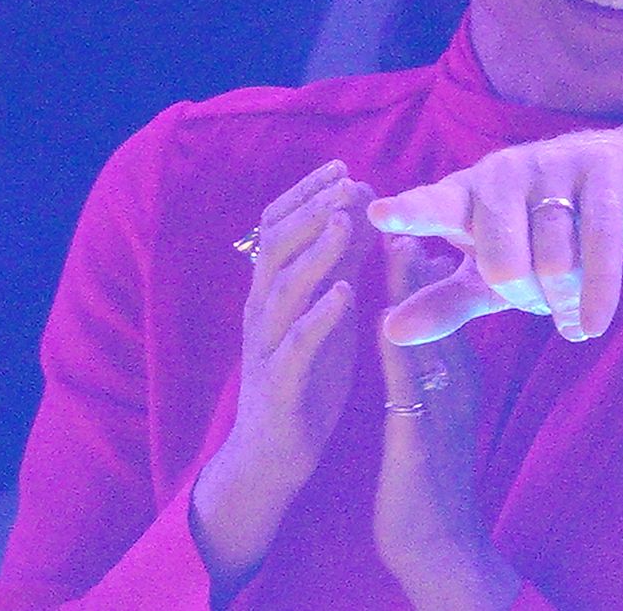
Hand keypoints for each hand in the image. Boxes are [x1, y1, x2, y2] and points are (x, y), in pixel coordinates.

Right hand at [192, 160, 372, 593]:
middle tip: (350, 181)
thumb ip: (337, 269)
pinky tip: (345, 296)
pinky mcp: (281, 385)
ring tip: (345, 224)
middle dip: (313, 211)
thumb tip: (360, 215)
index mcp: (272, 292)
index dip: (307, 196)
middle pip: (277, 249)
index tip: (343, 166)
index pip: (279, 230)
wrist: (271, 456)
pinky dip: (319, 318)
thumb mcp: (324, 314)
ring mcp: (266, 347)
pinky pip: (297, 347)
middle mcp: (262, 312)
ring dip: (315, 254)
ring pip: (284, 290)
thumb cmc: (305, 377)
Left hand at [370, 111, 622, 343]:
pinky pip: (598, 244)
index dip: (410, 212)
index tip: (379, 215)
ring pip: (555, 262)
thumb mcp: (492, 273)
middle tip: (540, 301)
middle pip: (503, 264)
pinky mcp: (602, 171)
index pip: (434, 205)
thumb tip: (391, 331)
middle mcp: (504, 173)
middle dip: (526, 298)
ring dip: (567, 297)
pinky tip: (591, 326)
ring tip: (573, 300)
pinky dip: (597, 293)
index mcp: (467, 193)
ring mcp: (553, 166)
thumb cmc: (548, 233)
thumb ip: (445, 300)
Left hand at [375, 236, 522, 610]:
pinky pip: (407, 388)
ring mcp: (439, 410)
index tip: (420, 213)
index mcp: (456, 374)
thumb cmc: (431, 480)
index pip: (445, 304)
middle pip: (442, 309)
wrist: (440, 547)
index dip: (433, 258)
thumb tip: (423, 315)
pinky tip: (385, 318)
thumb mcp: (439, 409)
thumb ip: (436, 364)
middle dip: (426, 258)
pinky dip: (398, 348)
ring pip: (429, 337)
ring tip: (402, 241)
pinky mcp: (418, 439)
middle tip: (416, 204)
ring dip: (414, 291)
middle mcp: (454, 383)